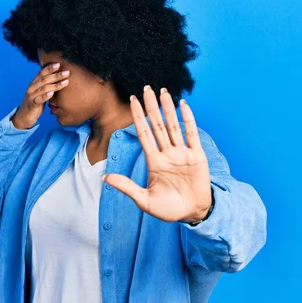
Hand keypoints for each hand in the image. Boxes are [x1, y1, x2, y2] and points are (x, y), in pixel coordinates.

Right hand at [11, 62, 69, 128]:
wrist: (24, 116)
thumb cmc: (35, 103)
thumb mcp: (41, 93)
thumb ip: (48, 85)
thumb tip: (61, 79)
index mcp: (34, 83)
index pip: (42, 73)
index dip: (50, 68)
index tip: (59, 64)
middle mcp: (32, 88)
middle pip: (44, 79)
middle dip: (56, 75)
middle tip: (67, 72)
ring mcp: (31, 96)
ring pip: (43, 88)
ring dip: (55, 85)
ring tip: (65, 82)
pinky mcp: (32, 105)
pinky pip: (39, 100)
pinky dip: (45, 96)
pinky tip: (52, 93)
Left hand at [103, 85, 212, 223]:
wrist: (192, 214)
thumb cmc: (169, 209)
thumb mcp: (144, 200)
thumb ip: (127, 187)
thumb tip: (104, 178)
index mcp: (154, 161)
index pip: (144, 133)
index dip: (138, 117)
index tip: (132, 100)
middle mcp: (167, 153)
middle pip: (157, 124)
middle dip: (151, 107)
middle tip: (146, 88)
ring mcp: (182, 153)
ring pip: (173, 126)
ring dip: (168, 108)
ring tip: (163, 91)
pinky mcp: (197, 156)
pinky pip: (192, 134)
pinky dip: (188, 119)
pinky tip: (183, 105)